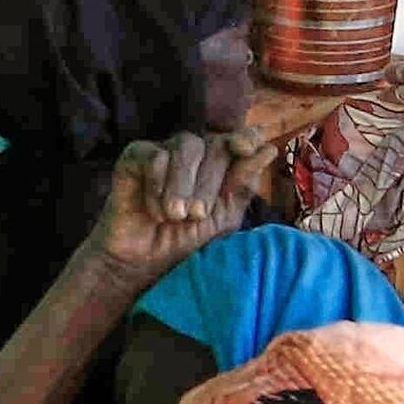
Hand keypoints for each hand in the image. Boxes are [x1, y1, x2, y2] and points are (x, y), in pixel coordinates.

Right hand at [90, 132, 249, 282]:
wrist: (144, 265)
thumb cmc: (186, 242)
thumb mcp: (223, 219)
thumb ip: (243, 185)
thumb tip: (268, 150)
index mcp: (221, 164)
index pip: (241, 138)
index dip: (246, 138)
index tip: (246, 148)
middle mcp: (196, 152)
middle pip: (215, 145)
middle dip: (209, 183)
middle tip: (197, 216)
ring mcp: (166, 151)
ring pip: (186, 147)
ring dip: (183, 184)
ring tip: (177, 216)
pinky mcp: (135, 157)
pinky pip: (153, 156)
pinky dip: (157, 185)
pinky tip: (155, 211)